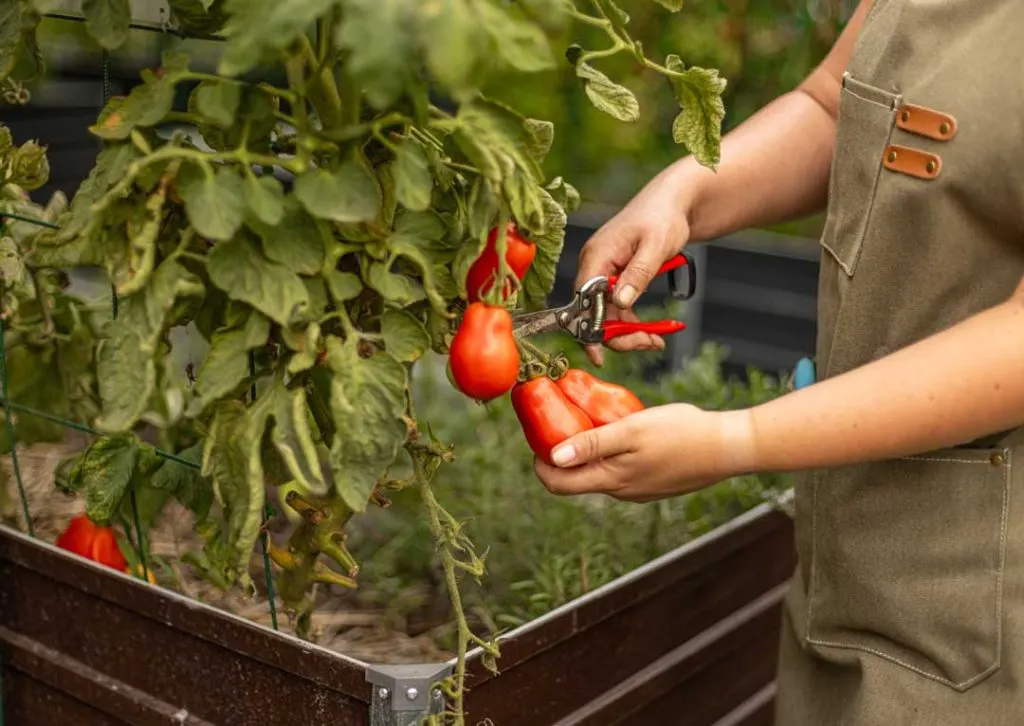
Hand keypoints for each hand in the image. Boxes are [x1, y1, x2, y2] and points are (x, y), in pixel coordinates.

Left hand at [533, 404, 756, 502]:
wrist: (728, 446)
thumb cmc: (681, 433)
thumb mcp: (631, 430)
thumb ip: (592, 444)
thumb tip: (553, 458)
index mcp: (611, 481)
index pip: (558, 485)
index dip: (540, 463)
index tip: (539, 435)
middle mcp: (621, 492)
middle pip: (576, 480)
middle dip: (562, 455)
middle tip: (563, 421)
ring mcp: (639, 490)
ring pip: (600, 475)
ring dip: (588, 452)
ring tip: (593, 420)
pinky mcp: (653, 483)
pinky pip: (621, 472)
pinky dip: (611, 454)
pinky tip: (623, 431)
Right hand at [575, 172, 694, 365]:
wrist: (671, 203)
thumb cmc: (663, 218)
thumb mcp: (655, 246)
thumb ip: (637, 275)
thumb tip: (620, 303)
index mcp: (596, 256)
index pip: (583, 301)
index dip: (590, 330)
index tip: (601, 355)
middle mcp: (593, 266)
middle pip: (594, 313)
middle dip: (619, 335)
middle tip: (650, 343)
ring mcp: (602, 273)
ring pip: (606, 315)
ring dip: (629, 332)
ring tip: (656, 340)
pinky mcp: (613, 277)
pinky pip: (616, 308)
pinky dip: (632, 322)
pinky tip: (652, 331)